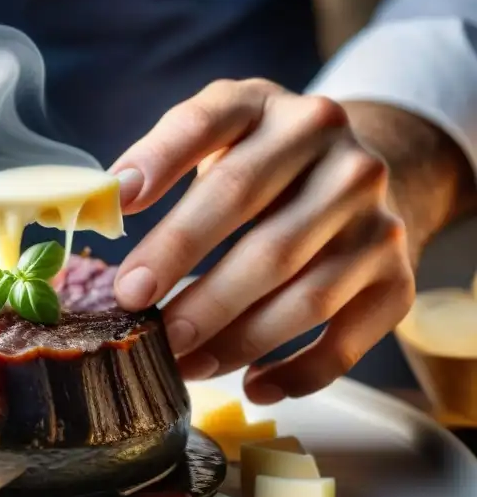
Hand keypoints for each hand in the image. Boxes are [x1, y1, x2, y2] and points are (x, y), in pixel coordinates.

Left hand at [111, 78, 419, 403]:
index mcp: (274, 111)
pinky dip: (300, 371)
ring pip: (302, 291)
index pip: (209, 125)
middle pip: (254, 219)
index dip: (160, 161)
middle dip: (185, 265)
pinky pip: (348, 337)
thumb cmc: (261, 164)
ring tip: (181, 360)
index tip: (116, 201)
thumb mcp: (218, 136)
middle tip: (134, 306)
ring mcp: (375, 220)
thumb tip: (99, 205)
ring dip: (233, 336)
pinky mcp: (396, 277)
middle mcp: (338, 159)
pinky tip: (253, 385)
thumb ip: (161, 158)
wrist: (358, 179)